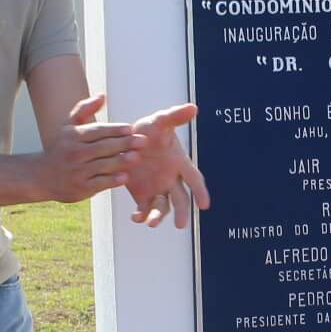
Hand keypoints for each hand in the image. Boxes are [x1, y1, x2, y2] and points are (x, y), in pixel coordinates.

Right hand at [33, 92, 141, 202]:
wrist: (42, 176)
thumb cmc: (62, 148)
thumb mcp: (68, 126)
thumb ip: (84, 109)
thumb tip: (102, 96)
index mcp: (73, 136)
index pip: (97, 131)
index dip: (114, 129)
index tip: (130, 127)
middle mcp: (75, 153)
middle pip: (103, 147)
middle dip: (124, 144)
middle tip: (142, 141)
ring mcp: (77, 171)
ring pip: (103, 165)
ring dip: (121, 161)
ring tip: (137, 157)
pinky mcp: (80, 188)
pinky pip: (99, 183)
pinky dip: (112, 180)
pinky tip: (125, 177)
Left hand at [123, 101, 211, 227]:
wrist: (125, 140)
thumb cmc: (147, 130)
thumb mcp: (158, 121)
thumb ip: (174, 116)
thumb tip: (193, 107)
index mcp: (179, 163)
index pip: (194, 179)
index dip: (200, 191)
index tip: (205, 204)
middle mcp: (171, 179)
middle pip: (180, 199)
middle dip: (182, 212)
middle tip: (181, 224)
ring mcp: (157, 189)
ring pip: (162, 207)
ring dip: (158, 216)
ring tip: (152, 223)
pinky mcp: (142, 195)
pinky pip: (144, 209)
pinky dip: (141, 215)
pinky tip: (136, 218)